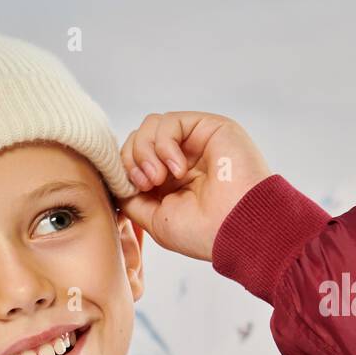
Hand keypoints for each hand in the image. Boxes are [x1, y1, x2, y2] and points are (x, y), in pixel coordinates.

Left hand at [119, 111, 271, 261]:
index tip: (133, 191)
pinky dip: (164, 145)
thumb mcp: (155, 219)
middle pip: (138, 139)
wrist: (238, 229)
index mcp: (170, 181)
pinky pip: (168, 122)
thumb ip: (133, 198)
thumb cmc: (203, 232)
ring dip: (145, 152)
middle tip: (147, 184)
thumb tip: (117, 182)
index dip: (123, 170)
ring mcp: (195, 142)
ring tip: (160, 177)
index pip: (133, 160)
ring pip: (150, 126)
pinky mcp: (208, 127)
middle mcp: (182, 158)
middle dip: (131, 160)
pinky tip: (178, 169)